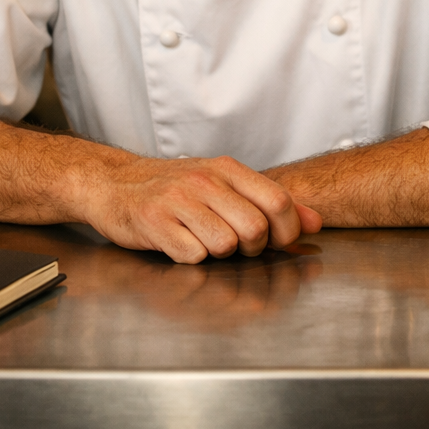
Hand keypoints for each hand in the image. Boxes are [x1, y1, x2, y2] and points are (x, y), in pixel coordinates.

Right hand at [80, 155, 322, 263]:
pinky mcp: (154, 223)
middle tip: (235, 245)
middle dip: (252, 248)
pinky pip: (192, 256)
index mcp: (227, 169)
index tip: (276, 242)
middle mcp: (204, 181)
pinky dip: (191, 258)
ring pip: (225, 245)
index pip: (279, 202)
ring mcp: (178, 201)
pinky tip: (179, 244)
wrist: (114, 184)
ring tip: (203, 241)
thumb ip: (269, 201)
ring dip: (219, 254)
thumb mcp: (224, 184)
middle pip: (256, 229)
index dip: (287, 232)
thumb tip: (314, 221)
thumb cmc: (174, 188)